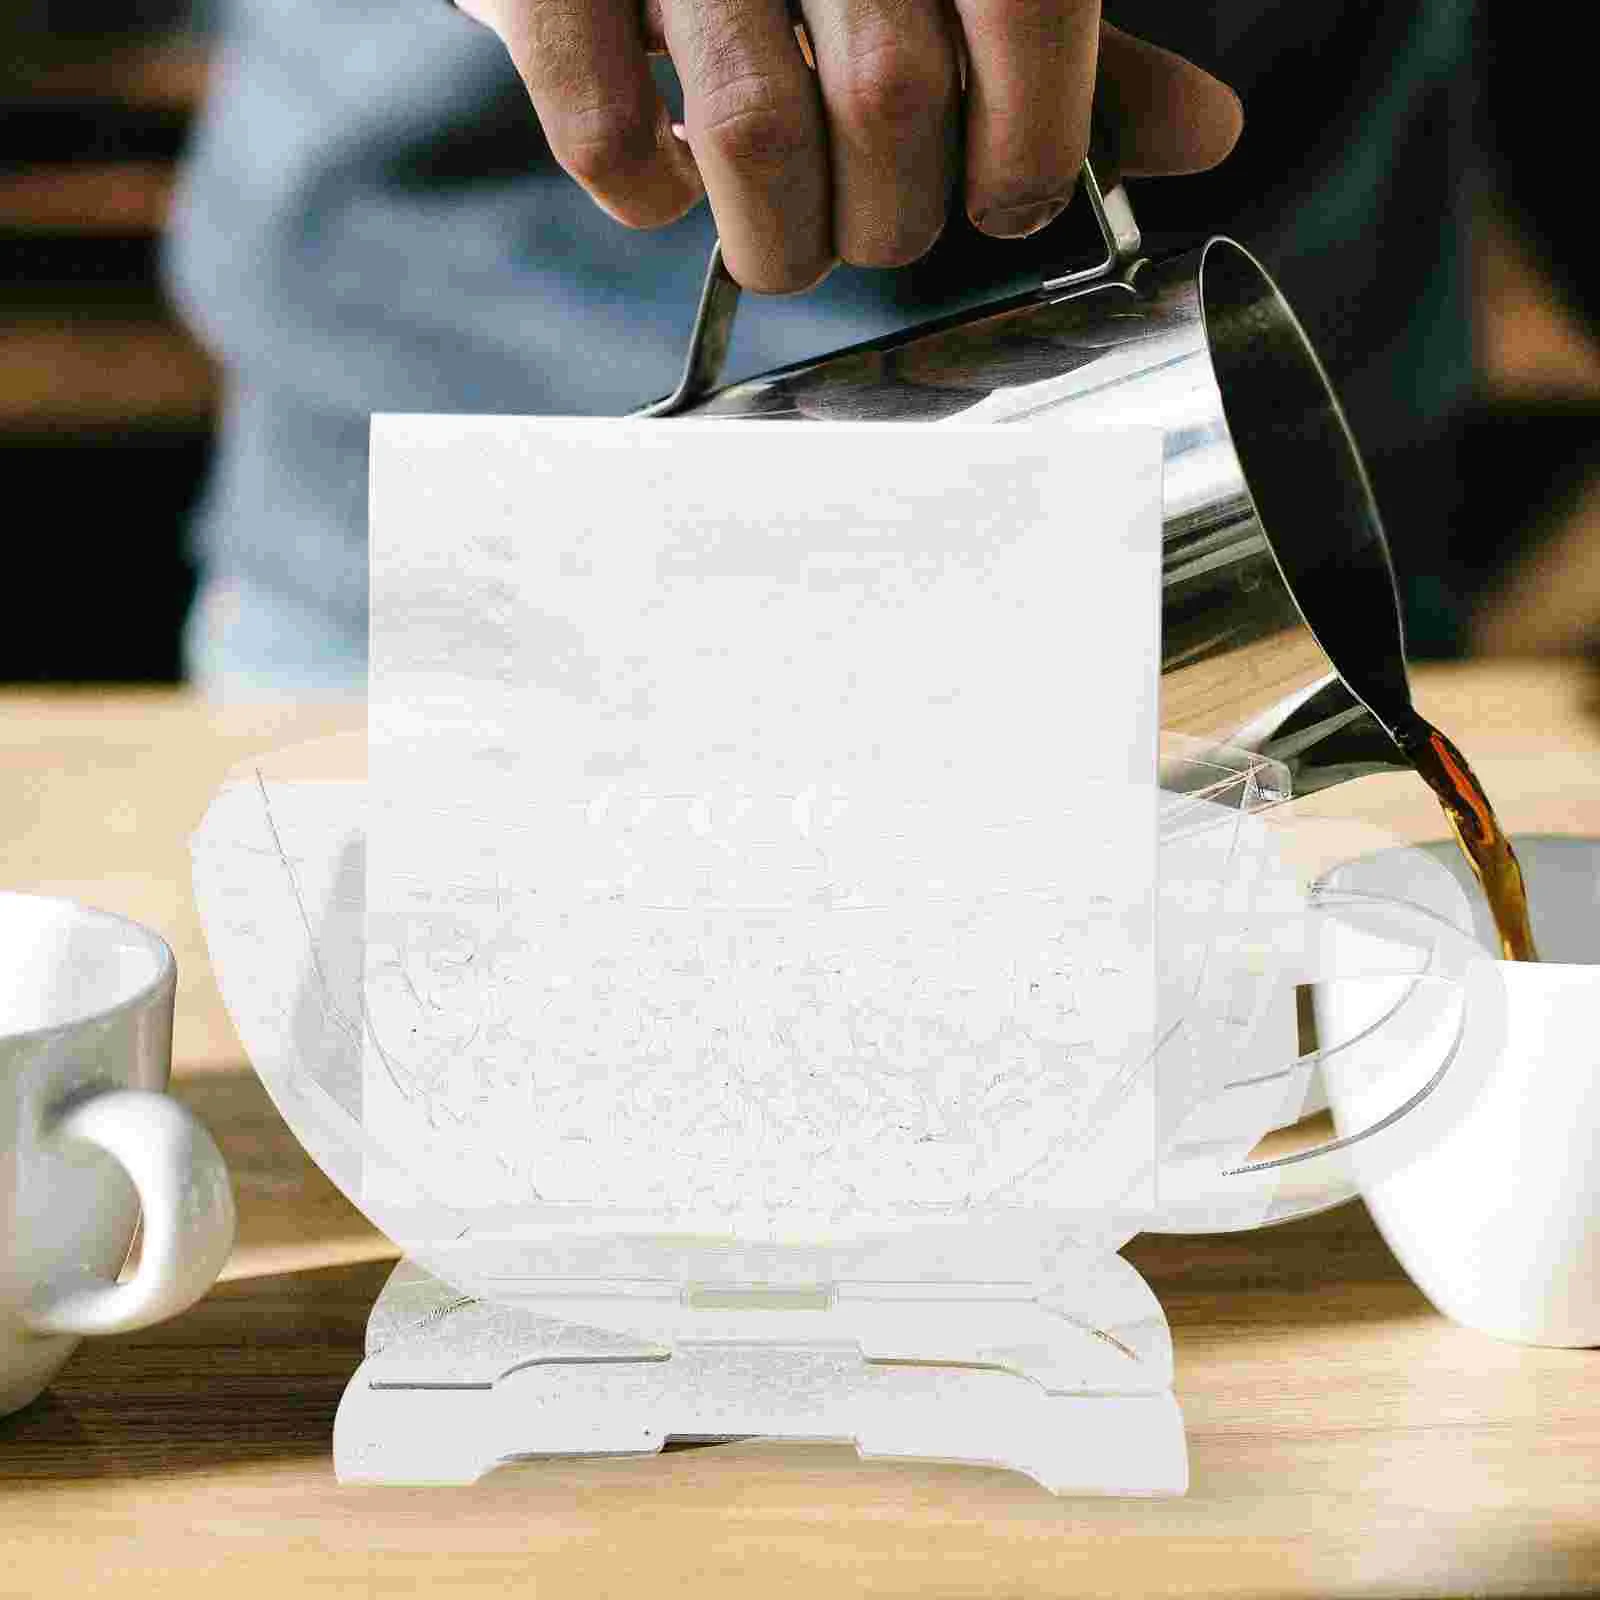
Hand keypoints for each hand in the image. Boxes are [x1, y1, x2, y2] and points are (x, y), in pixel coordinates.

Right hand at [459, 0, 1241, 292]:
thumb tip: (1204, 138)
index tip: (1006, 198)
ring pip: (754, 134)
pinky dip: (646, 195)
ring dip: (778, 240)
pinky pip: (606, 131)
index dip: (1031, 147)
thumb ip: (1063, 46)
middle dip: (894, 217)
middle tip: (877, 222)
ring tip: (781, 234)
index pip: (1029, 19)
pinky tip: (672, 181)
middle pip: (889, 103)